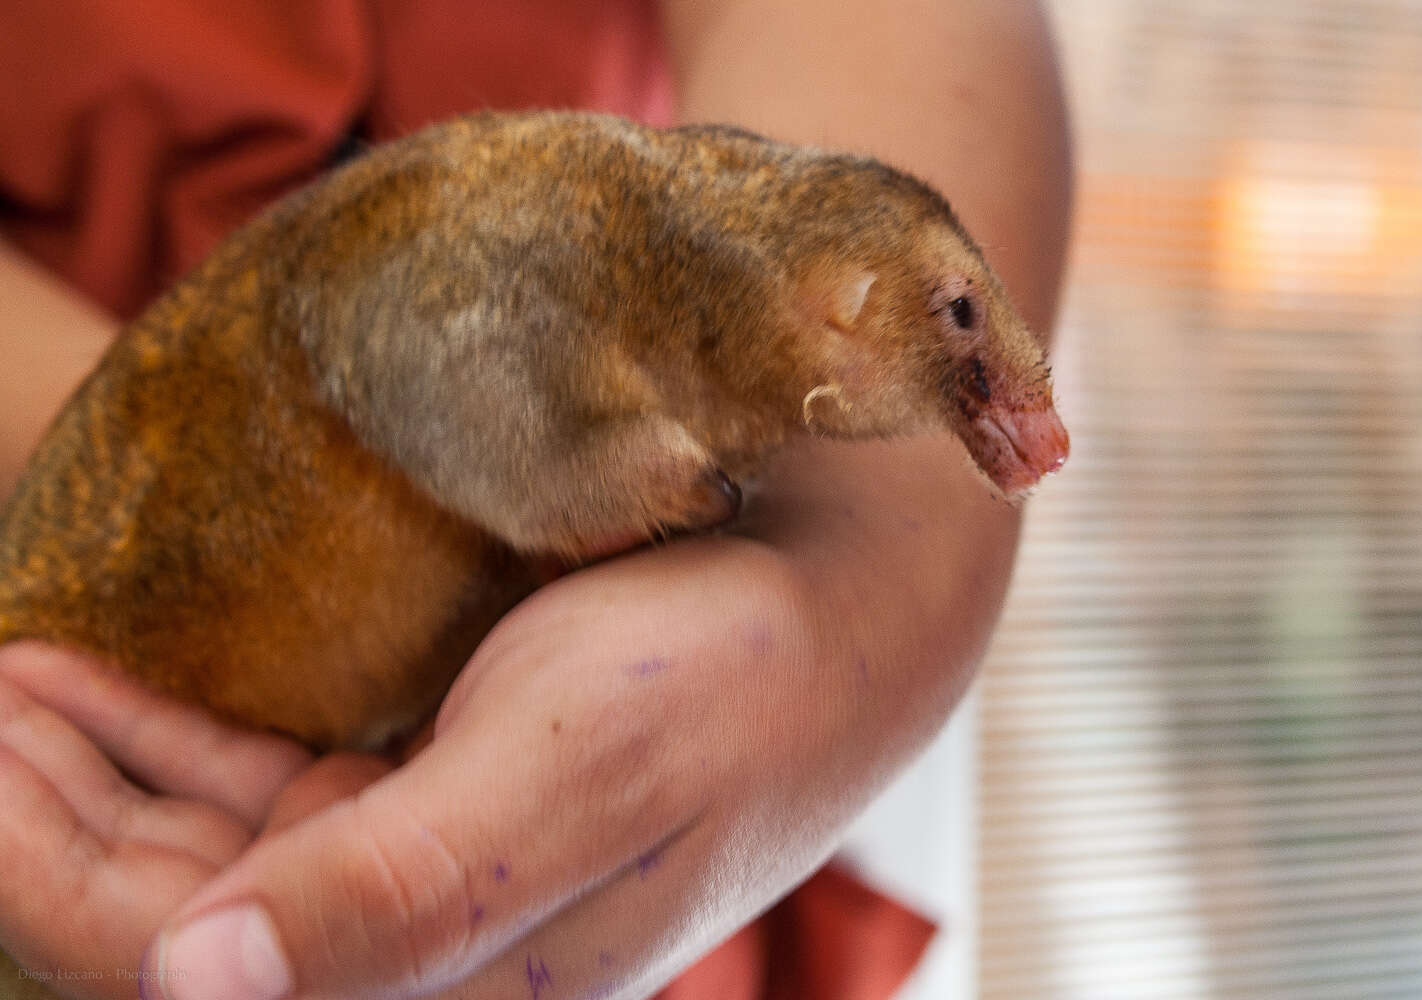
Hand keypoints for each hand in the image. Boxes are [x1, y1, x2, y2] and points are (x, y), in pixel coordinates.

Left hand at [0, 434, 1016, 999]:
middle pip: (180, 918)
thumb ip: (390, 896)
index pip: (192, 970)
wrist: (851, 604)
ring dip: (100, 775)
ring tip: (17, 672)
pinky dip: (179, 743)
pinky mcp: (448, 793)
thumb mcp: (566, 778)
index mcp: (463, 988)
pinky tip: (115, 682)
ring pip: (212, 855)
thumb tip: (189, 983)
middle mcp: (435, 949)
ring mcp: (435, 868)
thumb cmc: (734, 683)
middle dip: (49, 812)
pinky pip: (274, 795)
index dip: (45, 865)